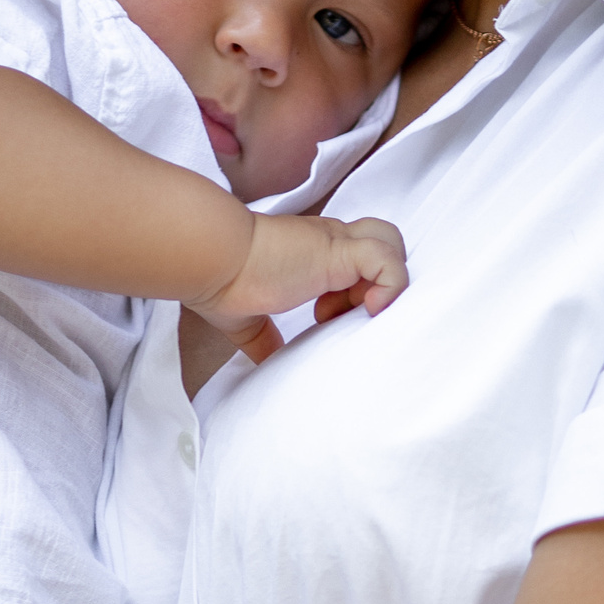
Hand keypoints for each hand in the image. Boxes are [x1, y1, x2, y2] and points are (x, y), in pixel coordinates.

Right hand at [185, 214, 406, 363]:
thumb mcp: (247, 319)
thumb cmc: (220, 281)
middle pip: (382, 243)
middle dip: (376, 280)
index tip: (324, 317)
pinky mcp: (340, 251)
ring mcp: (336, 243)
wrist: (212, 258)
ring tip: (357, 310)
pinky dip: (391, 286)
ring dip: (384, 282)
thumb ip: (264, 338)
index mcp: (312, 253)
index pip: (356, 258)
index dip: (354, 289)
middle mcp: (329, 241)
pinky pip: (388, 261)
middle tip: (343, 311)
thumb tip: (267, 362)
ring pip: (391, 244)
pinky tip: (370, 308)